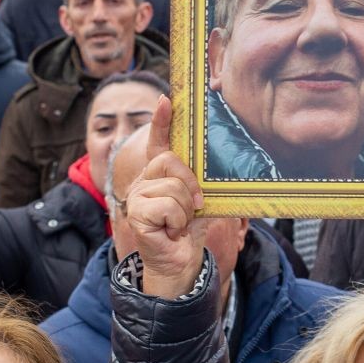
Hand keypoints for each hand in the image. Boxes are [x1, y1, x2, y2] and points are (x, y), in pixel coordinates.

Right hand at [124, 98, 204, 298]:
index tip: (166, 100)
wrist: (180, 262)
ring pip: (174, 189)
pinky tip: (170, 232)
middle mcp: (145, 181)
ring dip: (186, 210)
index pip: (159, 143)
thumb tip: (226, 169)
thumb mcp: (201, 202)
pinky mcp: (137, 214)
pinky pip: (168, 207)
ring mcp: (138, 197)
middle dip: (190, 185)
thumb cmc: (189, 231)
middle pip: (170, 162)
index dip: (161, 121)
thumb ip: (203, 184)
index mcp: (160, 175)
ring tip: (179, 224)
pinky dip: (178, 222)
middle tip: (193, 206)